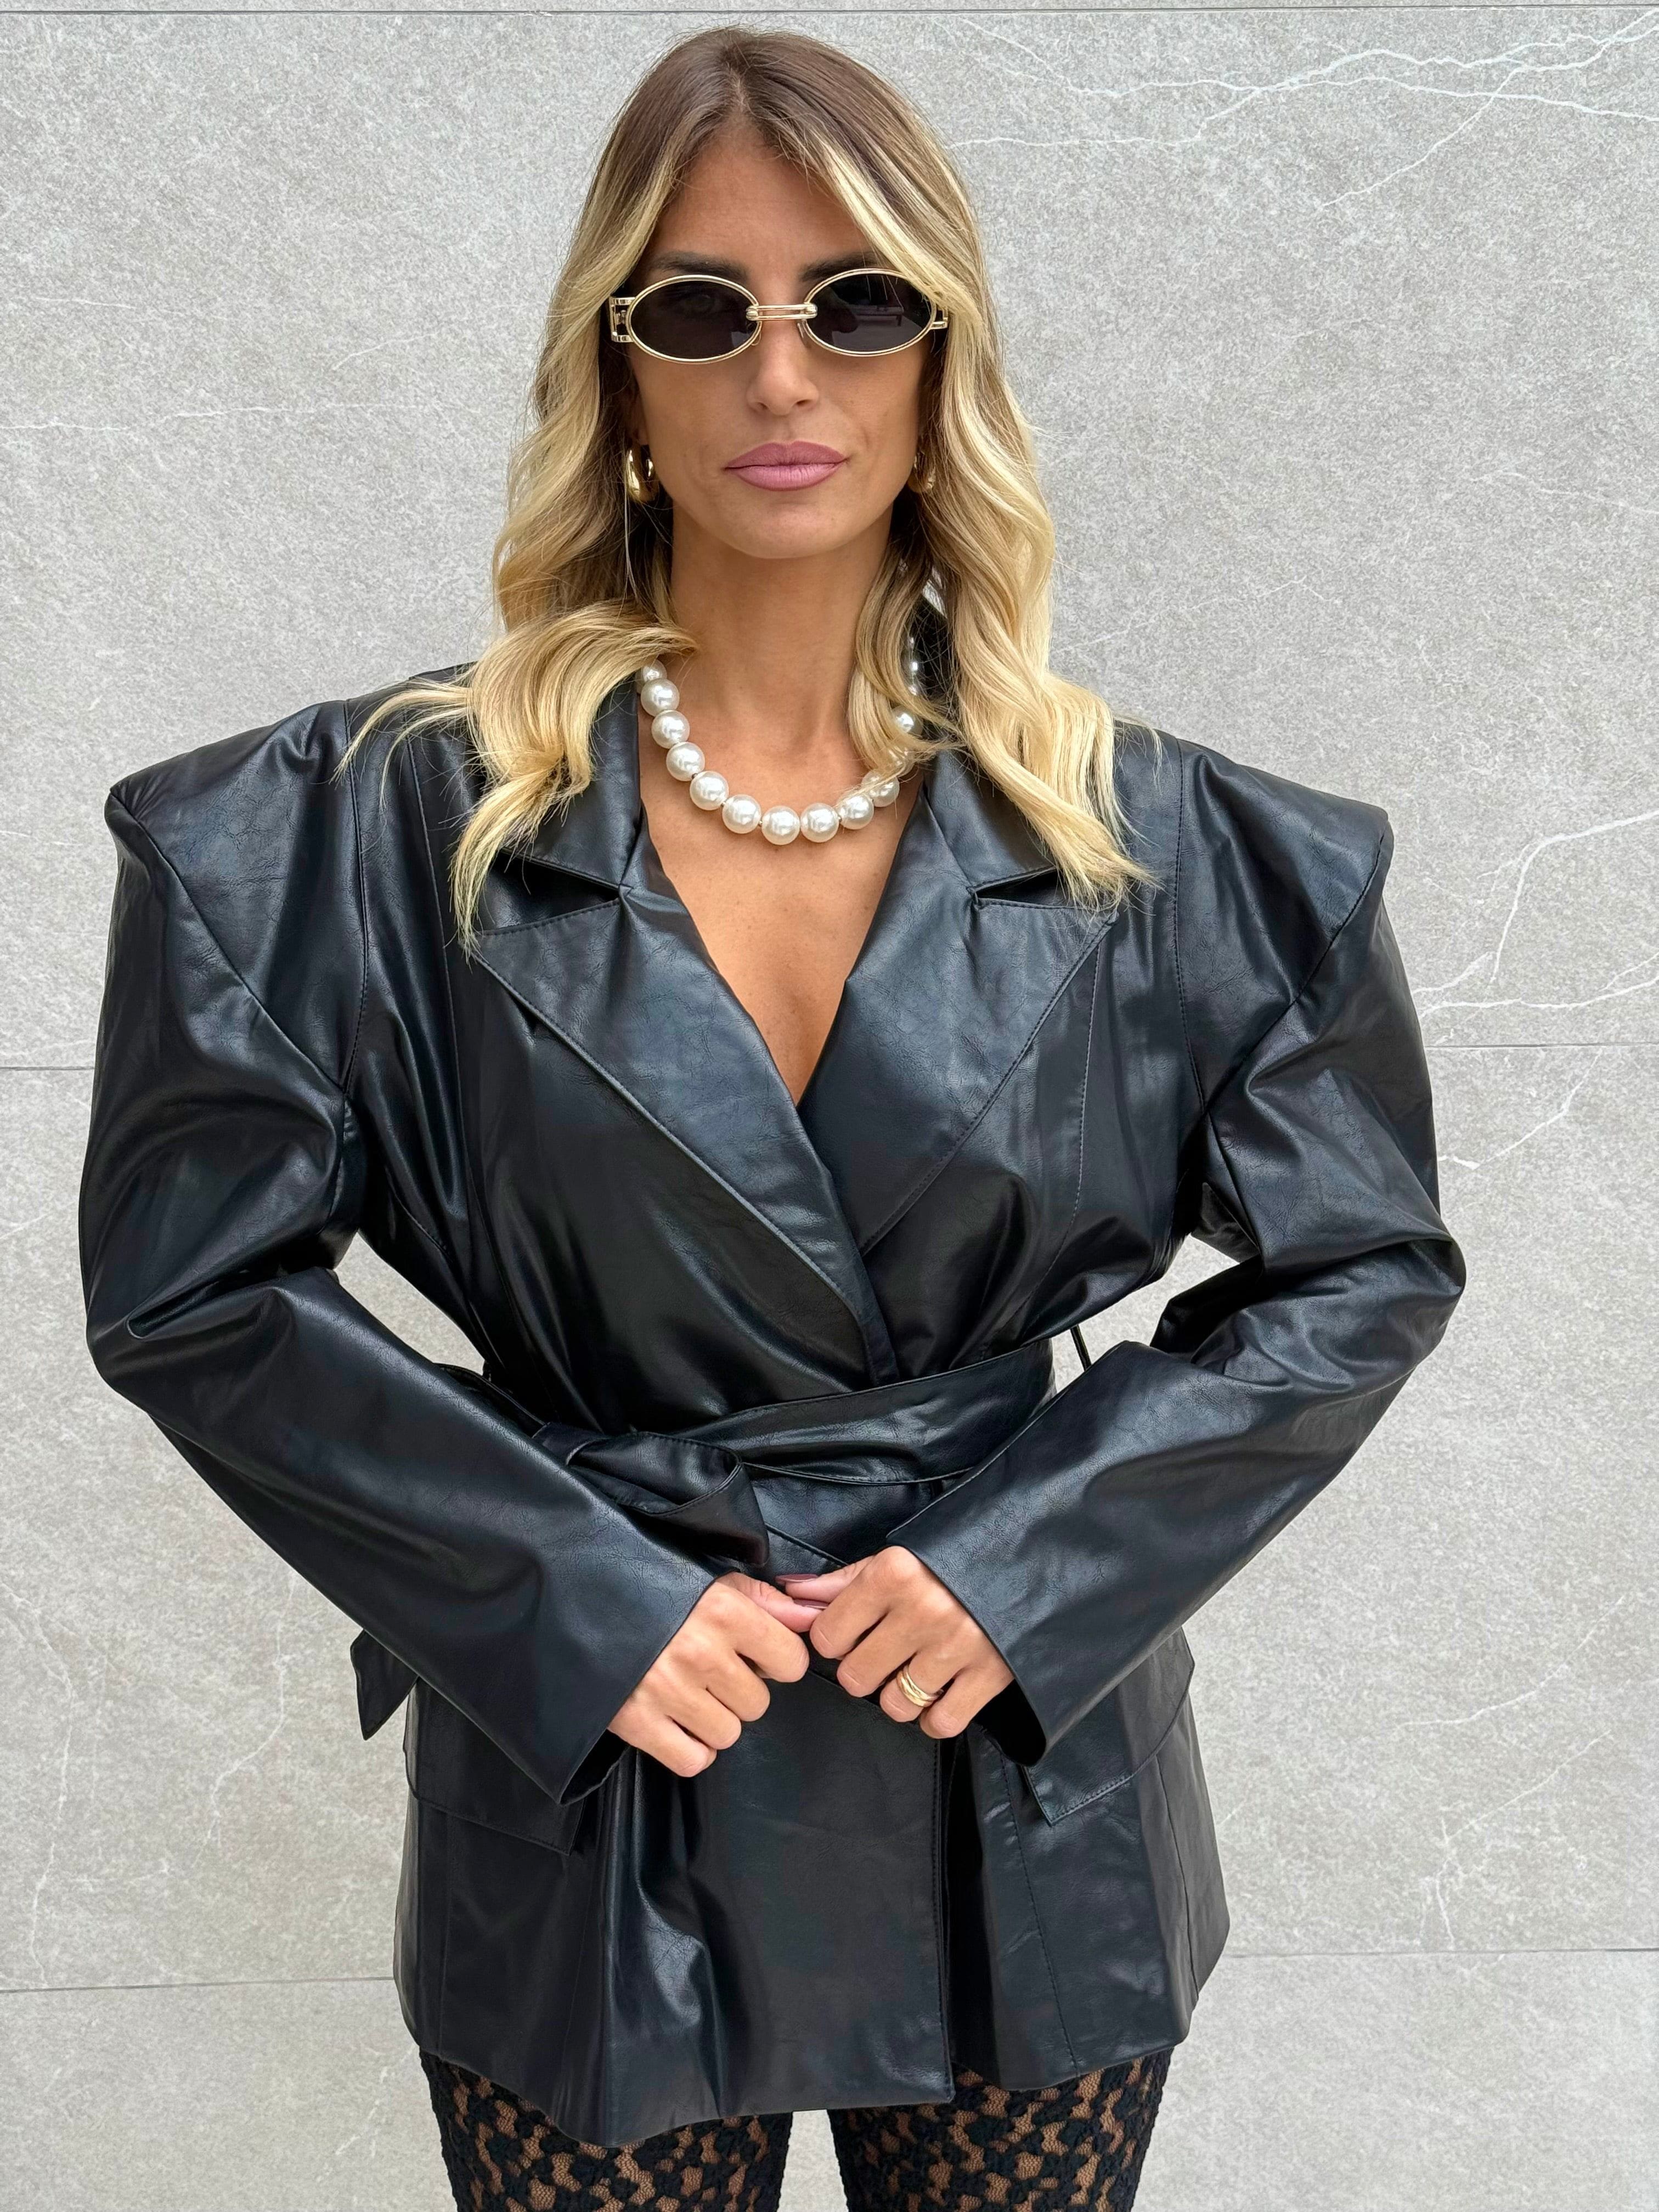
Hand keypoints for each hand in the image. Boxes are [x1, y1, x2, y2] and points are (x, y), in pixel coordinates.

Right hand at [607, 1570, 816, 1777]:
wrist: (577, 1597)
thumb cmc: (654, 1587)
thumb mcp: (712, 1581)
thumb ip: (767, 1602)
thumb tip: (813, 1619)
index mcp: (724, 1612)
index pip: (790, 1662)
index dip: (777, 1661)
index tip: (754, 1655)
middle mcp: (701, 1652)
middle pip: (757, 1704)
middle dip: (739, 1690)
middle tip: (708, 1671)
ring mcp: (667, 1691)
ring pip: (728, 1734)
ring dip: (714, 1719)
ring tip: (687, 1691)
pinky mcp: (636, 1722)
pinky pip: (693, 1760)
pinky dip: (689, 1748)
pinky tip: (674, 1720)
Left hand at [778, 1547, 1012, 1737]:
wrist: (1029, 1563)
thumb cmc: (950, 1562)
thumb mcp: (896, 1560)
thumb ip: (841, 1582)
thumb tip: (790, 1594)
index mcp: (894, 1574)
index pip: (828, 1635)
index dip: (836, 1640)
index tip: (853, 1634)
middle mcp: (923, 1609)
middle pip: (856, 1677)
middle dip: (865, 1670)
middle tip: (887, 1654)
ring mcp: (957, 1645)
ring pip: (894, 1705)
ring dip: (899, 1696)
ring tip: (916, 1671)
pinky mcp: (990, 1675)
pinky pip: (939, 1723)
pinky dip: (935, 1716)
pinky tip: (941, 1690)